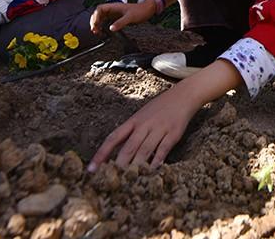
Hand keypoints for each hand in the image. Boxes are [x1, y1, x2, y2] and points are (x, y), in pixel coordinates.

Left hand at [88, 60, 241, 168]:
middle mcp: (144, 125)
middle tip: (109, 180)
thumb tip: (115, 152)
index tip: (91, 168)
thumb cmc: (159, 108)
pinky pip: (163, 149)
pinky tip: (152, 170)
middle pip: (128, 147)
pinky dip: (157, 160)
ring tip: (128, 180)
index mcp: (133, 121)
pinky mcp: (173, 133)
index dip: (102, 154)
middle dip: (118, 165)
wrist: (183, 95)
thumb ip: (130, 132)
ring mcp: (159, 129)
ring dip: (136, 166)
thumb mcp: (141, 116)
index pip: (113, 138)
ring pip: (144, 150)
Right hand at [90, 0, 154, 33]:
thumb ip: (120, 23)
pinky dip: (102, 26)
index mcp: (114, 7)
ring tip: (97, 32)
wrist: (147, 10)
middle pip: (98, 14)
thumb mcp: (130, 18)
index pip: (100, 9)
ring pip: (101, 18)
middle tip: (94, 30)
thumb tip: (111, 29)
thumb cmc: (139, 11)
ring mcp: (114, 14)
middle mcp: (112, 10)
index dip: (96, 16)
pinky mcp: (116, 18)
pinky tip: (103, 32)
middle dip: (94, 21)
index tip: (96, 24)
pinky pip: (106, 22)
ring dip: (97, 24)